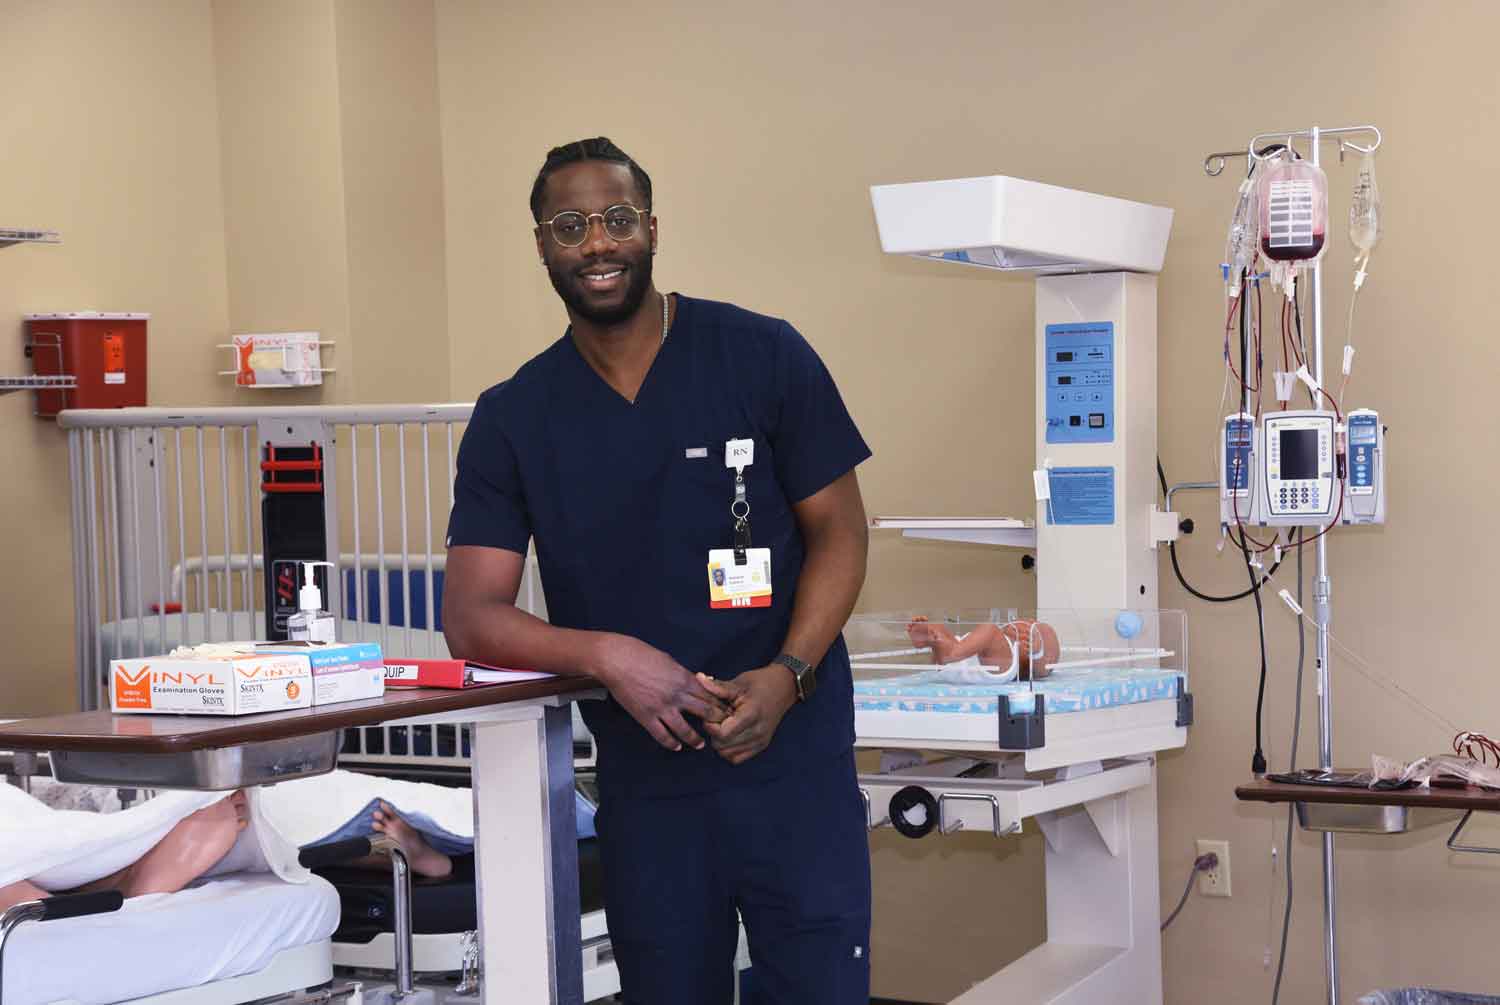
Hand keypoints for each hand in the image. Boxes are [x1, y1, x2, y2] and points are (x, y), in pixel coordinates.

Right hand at [591, 634, 730, 751]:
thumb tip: (693, 682)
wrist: (616, 661)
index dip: (719, 704)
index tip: (725, 711)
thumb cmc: (640, 654)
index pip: (709, 695)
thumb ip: (682, 674)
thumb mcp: (668, 660)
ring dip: (695, 739)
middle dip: (715, 721)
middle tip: (721, 729)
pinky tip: (676, 747)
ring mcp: (662, 708)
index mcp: (684, 678)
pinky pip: (662, 735)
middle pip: (704, 712)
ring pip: (685, 729)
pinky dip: (671, 743)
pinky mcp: (646, 717)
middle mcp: (677, 695)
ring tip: (700, 745)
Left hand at [697, 665, 796, 765]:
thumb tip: (698, 678)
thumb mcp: (739, 683)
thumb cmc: (760, 683)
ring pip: (727, 754)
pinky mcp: (761, 746)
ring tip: (725, 725)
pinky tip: (730, 735)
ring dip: (720, 742)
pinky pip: (736, 758)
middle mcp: (757, 732)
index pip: (721, 733)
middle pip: (721, 745)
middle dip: (713, 733)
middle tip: (717, 718)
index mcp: (751, 715)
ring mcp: (760, 741)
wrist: (784, 688)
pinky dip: (729, 750)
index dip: (710, 725)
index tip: (711, 713)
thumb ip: (718, 687)